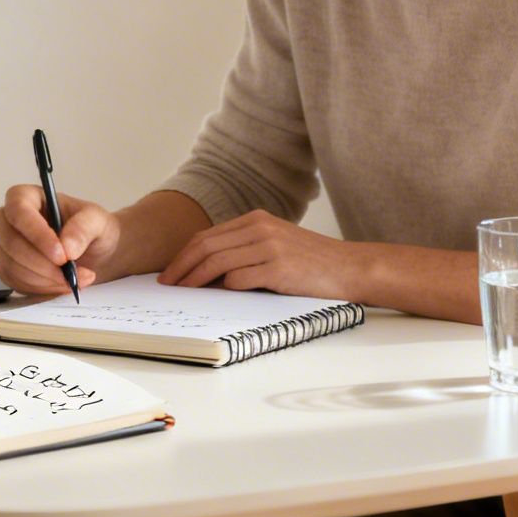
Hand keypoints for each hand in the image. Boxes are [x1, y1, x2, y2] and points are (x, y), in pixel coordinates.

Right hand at [0, 184, 121, 295]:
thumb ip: (83, 229)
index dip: (36, 234)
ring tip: (74, 280)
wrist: (95, 253)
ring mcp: (6, 246)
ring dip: (43, 279)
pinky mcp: (8, 269)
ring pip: (11, 265)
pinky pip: (15, 282)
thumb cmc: (92, 229)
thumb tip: (66, 247)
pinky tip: (61, 285)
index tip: (61, 256)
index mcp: (28, 197)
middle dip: (41, 264)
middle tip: (70, 274)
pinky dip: (40, 289)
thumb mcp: (96, 221)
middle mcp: (10, 220)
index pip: (18, 210)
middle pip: (9, 242)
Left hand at [158, 210, 355, 298]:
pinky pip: (240, 278)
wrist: (350, 267)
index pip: (207, 236)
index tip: (169, 272)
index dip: (183, 254)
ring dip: (194, 279)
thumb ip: (244, 250)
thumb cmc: (312, 261)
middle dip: (181, 267)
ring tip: (183, 293)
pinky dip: (223, 288)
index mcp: (256, 220)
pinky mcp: (279, 269)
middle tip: (167, 284)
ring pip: (217, 262)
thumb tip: (206, 273)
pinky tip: (215, 297)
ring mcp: (270, 247)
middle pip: (206, 246)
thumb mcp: (275, 244)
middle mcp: (260, 228)